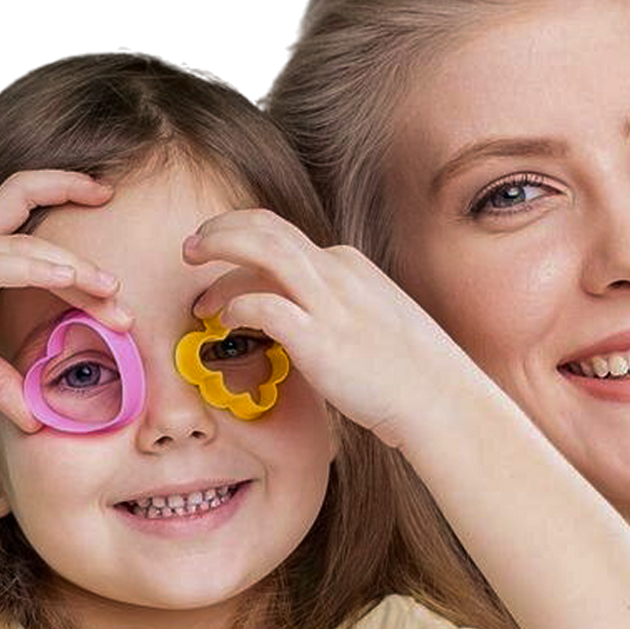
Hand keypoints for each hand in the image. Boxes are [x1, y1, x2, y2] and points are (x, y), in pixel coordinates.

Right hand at [0, 168, 131, 433]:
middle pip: (28, 205)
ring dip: (74, 268)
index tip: (101, 194)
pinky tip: (69, 276)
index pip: (19, 201)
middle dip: (77, 210)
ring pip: (26, 244)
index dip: (60, 187)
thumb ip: (4, 382)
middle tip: (121, 266)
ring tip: (111, 292)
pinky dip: (39, 267)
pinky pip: (2, 264)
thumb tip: (33, 419)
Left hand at [182, 210, 476, 449]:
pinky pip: (264, 304)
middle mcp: (337, 272)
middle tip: (190, 247)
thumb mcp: (371, 325)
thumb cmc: (409, 375)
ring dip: (220, 247)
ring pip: (262, 249)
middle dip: (221, 230)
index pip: (282, 238)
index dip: (241, 248)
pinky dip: (237, 305)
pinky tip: (224, 322)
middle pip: (266, 228)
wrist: (439, 400)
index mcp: (347, 266)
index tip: (218, 273)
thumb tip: (302, 324)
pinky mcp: (320, 338)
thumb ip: (335, 314)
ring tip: (191, 264)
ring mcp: (329, 302)